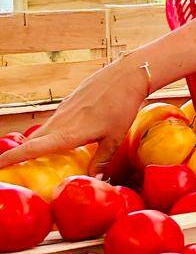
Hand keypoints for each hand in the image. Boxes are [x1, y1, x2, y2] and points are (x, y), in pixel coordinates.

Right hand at [0, 56, 151, 175]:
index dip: (13, 158)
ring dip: (37, 144)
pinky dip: (51, 133)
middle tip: (11, 167)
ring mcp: (63, 110)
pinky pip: (54, 122)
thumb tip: (95, 179)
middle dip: (20, 154)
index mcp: (68, 133)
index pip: (33, 149)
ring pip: (44, 131)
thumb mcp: (115, 138)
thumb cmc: (122, 106)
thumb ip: (102, 160)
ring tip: (35, 158)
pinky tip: (60, 138)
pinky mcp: (68, 103)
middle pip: (34, 141)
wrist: (126, 74)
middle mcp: (60, 121)